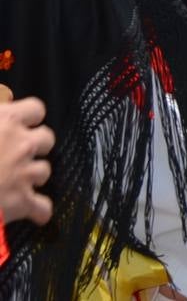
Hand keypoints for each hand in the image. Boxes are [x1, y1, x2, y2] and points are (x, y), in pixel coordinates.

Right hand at [0, 97, 55, 224]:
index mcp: (6, 121)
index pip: (35, 109)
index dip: (29, 117)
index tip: (20, 123)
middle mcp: (21, 145)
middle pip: (46, 139)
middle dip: (34, 146)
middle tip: (16, 153)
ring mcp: (24, 174)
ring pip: (44, 171)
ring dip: (32, 176)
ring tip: (13, 180)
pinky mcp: (21, 202)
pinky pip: (42, 207)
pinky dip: (38, 211)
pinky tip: (31, 211)